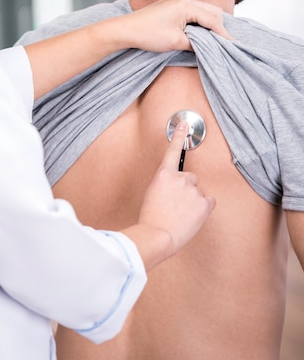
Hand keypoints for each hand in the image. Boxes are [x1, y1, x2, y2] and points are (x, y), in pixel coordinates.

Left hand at [121, 0, 229, 52]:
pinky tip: (200, 31)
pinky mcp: (170, 5)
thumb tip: (208, 47)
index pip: (212, 19)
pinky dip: (200, 20)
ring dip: (210, 23)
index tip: (233, 45)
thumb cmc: (148, 35)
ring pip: (202, 10)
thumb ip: (196, 43)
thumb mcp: (176, 42)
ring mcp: (176, 0)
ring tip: (216, 38)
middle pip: (211, 11)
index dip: (223, 34)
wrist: (125, 30)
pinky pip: (192, 11)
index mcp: (186, 5)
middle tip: (227, 42)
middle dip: (220, 26)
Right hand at [122, 123, 214, 270]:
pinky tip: (191, 217)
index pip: (173, 151)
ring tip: (181, 215)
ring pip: (199, 193)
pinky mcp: (204, 203)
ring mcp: (193, 190)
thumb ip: (166, 186)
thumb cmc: (151, 219)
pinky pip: (209, 202)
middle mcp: (180, 178)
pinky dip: (203, 210)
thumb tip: (178, 190)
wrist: (157, 234)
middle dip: (187, 189)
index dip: (178, 137)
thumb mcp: (153, 194)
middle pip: (191, 178)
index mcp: (163, 174)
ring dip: (193, 202)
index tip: (183, 125)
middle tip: (176, 205)